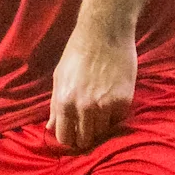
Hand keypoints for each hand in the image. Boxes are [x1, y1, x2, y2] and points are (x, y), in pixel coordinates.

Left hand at [46, 20, 136, 149]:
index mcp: (64, 102)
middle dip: (85, 137)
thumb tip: (51, 127)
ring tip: (100, 112)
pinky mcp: (124, 100)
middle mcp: (84, 107)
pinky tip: (111, 101)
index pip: (65, 137)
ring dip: (101, 126)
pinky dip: (115, 116)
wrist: (103, 34)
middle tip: (88, 128)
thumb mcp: (59, 79)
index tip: (73, 136)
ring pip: (103, 132)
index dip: (69, 139)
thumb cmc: (77, 54)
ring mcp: (105, 105)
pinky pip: (119, 120)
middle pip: (85, 139)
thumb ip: (55, 106)